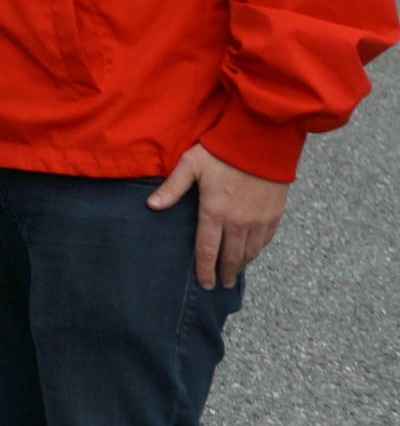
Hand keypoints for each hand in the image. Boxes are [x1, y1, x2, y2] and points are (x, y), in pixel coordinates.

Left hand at [148, 143, 289, 288]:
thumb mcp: (190, 165)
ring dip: (243, 264)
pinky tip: (253, 252)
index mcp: (214, 212)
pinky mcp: (275, 213)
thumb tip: (151, 206)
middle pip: (231, 257)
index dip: (205, 270)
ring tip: (236, 272)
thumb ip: (171, 188)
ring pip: (251, 251)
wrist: (261, 141)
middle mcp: (238, 222)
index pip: (207, 251)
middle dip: (225, 273)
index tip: (205, 284)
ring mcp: (259, 219)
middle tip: (222, 284)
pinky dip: (258, 249)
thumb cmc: (221, 151)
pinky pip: (267, 239)